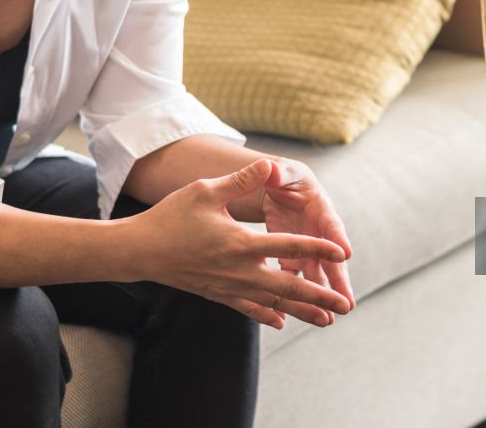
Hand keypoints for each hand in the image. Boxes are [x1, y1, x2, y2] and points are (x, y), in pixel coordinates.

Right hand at [129, 160, 351, 329]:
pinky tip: (280, 322)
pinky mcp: (217, 294)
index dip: (318, 248)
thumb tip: (267, 164)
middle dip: (320, 296)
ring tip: (326, 320)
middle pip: (289, 286)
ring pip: (273, 303)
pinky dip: (266, 314)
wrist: (139, 250)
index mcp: (241, 243)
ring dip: (301, 311)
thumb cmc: (171, 216)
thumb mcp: (206, 191)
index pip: (289, 246)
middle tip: (346, 305)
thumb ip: (240, 181)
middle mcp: (239, 270)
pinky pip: (248, 308)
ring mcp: (229, 286)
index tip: (342, 253)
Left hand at [261, 159, 354, 323]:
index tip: (346, 252)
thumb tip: (272, 168)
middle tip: (348, 303)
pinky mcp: (293, 258)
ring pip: (318, 275)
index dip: (338, 237)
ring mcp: (309, 248)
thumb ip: (279, 173)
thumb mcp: (283, 172)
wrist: (278, 188)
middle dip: (339, 281)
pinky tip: (298, 314)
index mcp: (321, 208)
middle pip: (332, 259)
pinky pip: (296, 278)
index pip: (332, 223)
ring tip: (329, 319)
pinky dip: (298, 296)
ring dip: (322, 296)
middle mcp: (320, 232)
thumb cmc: (285, 176)